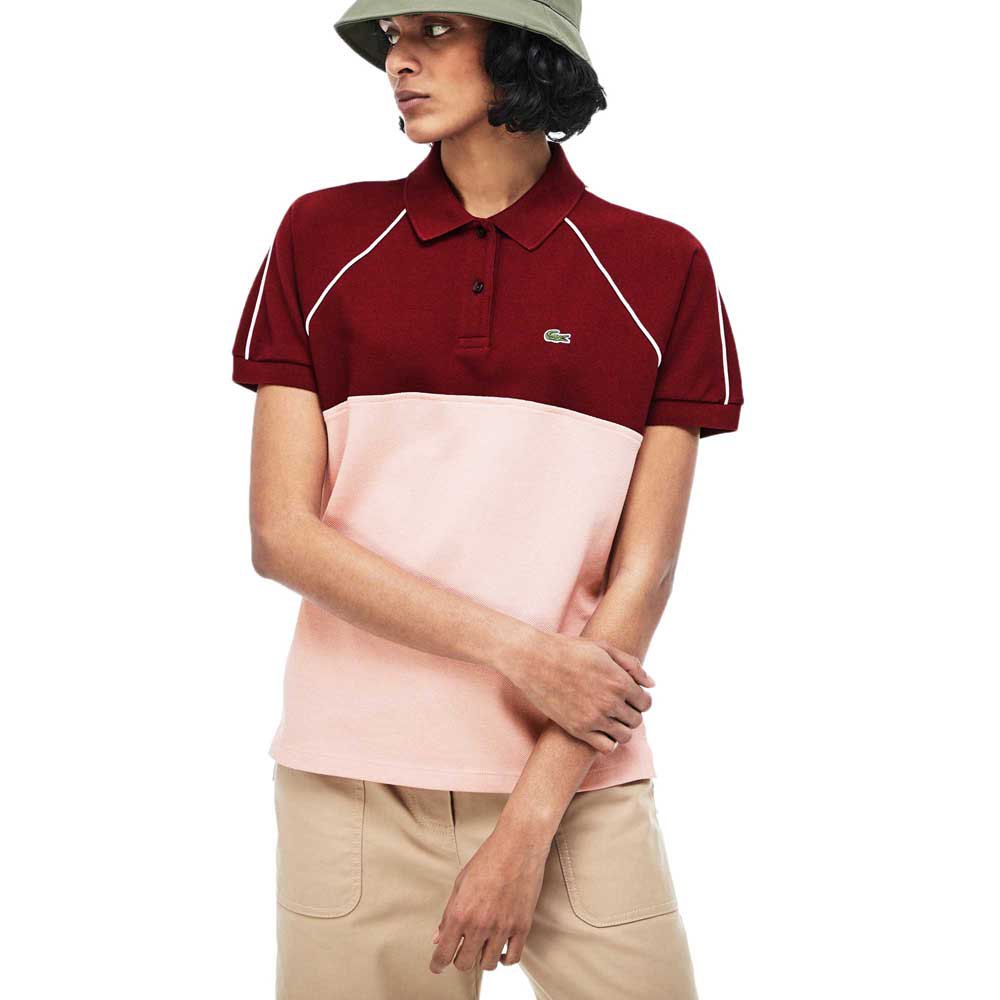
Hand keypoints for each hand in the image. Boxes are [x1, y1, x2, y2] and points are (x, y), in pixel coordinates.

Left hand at [429, 824, 548, 973]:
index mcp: (460, 912)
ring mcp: (502, 927)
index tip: (437, 966)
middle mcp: (479, 924)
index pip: (444, 953)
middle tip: (461, 951)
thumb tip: (438, 937)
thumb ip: (448, 913)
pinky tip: (501, 950)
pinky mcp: (522, 926)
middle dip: (459, 960)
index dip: (438, 964)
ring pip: (488, 965)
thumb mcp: (460, 883)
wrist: (518, 845)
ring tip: (482, 948)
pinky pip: (513, 958)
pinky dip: (505, 958)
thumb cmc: (487, 859)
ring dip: (482, 959)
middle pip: (464, 964)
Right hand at [495, 632, 655, 753]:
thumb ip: (632, 665)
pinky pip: (605, 747)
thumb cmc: (568, 649)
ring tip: (609, 717)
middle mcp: (610, 702)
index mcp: (619, 681)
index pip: (645, 702)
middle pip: (636, 720)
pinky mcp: (578, 729)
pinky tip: (600, 730)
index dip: (639, 699)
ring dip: (621, 728)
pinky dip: (608, 742)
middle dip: (630, 713)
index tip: (629, 696)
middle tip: (617, 705)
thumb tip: (651, 684)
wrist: (534, 660)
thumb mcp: (603, 648)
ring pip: (624, 736)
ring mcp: (594, 718)